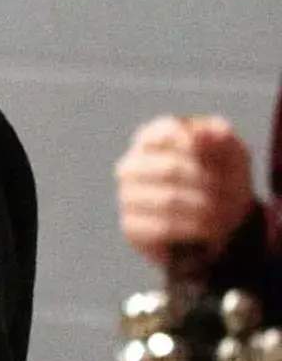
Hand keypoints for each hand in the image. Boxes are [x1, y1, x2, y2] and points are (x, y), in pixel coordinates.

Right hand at [116, 114, 257, 267]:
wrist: (217, 219)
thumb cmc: (222, 177)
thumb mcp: (231, 152)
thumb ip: (219, 135)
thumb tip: (197, 133)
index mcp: (151, 138)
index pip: (168, 132)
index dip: (201, 147)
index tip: (225, 162)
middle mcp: (131, 165)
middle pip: (171, 168)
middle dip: (209, 184)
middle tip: (234, 194)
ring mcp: (127, 196)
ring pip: (169, 200)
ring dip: (206, 208)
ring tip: (226, 213)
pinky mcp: (131, 226)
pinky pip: (165, 227)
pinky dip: (195, 228)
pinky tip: (210, 228)